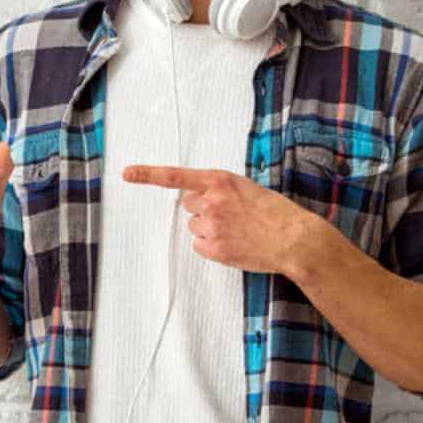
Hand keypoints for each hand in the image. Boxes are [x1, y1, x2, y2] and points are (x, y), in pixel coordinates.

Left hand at [120, 163, 324, 277]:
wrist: (295, 240)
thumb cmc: (276, 212)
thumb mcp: (247, 189)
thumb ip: (220, 190)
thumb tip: (198, 199)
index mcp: (220, 181)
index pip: (176, 176)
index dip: (148, 174)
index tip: (127, 173)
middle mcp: (211, 201)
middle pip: (188, 206)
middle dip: (203, 210)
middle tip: (232, 216)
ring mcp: (211, 226)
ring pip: (195, 227)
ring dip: (210, 229)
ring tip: (239, 231)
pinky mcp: (214, 249)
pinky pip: (200, 246)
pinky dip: (213, 246)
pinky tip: (235, 244)